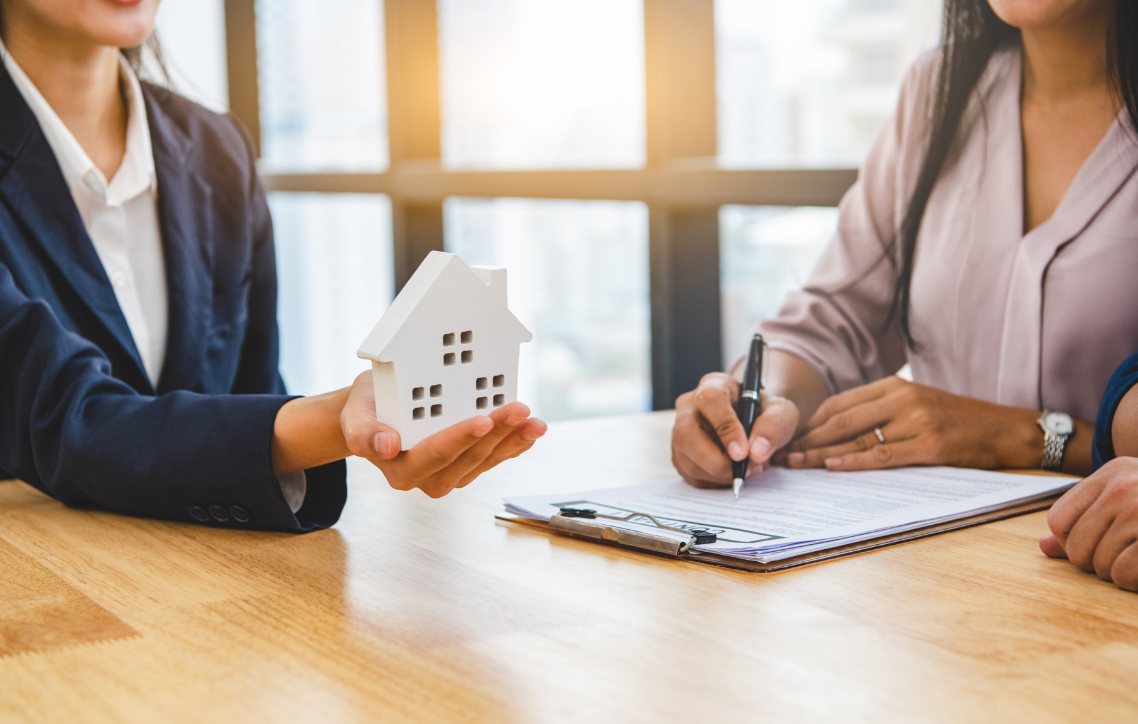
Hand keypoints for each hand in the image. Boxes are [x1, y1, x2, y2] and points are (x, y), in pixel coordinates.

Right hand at [340, 372, 546, 497]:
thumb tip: (385, 447)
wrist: (378, 408)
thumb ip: (363, 433)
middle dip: (497, 434)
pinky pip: (494, 458)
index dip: (461, 438)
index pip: (436, 454)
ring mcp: (451, 473)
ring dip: (513, 441)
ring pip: (486, 460)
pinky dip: (515, 445)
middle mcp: (428, 478)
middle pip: (468, 458)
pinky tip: (531, 431)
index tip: (483, 420)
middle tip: (518, 410)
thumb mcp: (354, 414)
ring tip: (534, 421)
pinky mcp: (467, 465)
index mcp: (402, 470)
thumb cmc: (368, 409)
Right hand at [671, 372, 798, 487]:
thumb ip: (774, 426)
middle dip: (716, 461)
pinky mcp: (680, 455)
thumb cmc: (765, 414)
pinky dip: (715, 482)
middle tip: (744, 471)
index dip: (725, 428)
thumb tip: (756, 451)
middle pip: (686, 434)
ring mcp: (679, 431)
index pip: (709, 401)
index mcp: (713, 385)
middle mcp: (689, 406)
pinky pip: (690, 475)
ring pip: (687, 459)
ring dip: (719, 474)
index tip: (743, 453)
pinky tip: (733, 472)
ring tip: (747, 469)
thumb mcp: (782, 412)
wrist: (756, 425)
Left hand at [781, 376, 1043, 471]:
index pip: (839, 404)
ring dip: (821, 453)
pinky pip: (884, 453)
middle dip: (807, 438)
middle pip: (840, 420)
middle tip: (780, 453)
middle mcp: (902, 398)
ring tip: (796, 463)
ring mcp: (916, 419)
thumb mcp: (919, 406)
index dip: (809, 423)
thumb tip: (838, 433)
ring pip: (857, 437)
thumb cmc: (962, 423)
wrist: (1011, 430)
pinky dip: (855, 461)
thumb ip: (882, 413)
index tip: (787, 437)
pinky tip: (832, 467)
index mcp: (895, 386)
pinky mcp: (931, 443)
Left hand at [1040, 457, 1137, 590]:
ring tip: (1134, 557)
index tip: (1095, 543)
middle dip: (1094, 560)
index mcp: (1112, 473)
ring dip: (1116, 572)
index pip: (1058, 520)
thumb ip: (1086, 517)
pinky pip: (1122, 573)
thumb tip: (1043, 547)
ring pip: (1099, 563)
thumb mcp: (1127, 497)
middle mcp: (1123, 487)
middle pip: (1077, 545)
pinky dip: (1130, 580)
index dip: (1070, 541)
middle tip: (1121, 555)